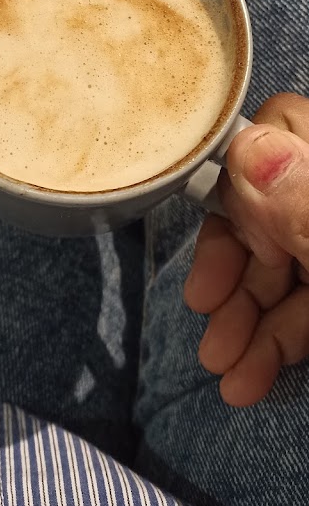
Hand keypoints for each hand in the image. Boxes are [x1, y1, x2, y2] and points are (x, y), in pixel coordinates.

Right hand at [184, 93, 308, 406]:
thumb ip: (307, 205)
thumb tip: (250, 148)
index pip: (279, 126)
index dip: (242, 174)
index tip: (226, 228)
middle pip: (268, 200)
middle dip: (232, 266)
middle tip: (207, 315)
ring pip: (281, 258)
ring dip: (246, 317)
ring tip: (225, 372)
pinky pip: (304, 299)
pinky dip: (276, 339)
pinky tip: (252, 378)